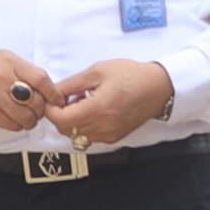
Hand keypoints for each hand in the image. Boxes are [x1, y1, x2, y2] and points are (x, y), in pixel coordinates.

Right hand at [0, 49, 60, 130]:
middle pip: (36, 101)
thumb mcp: (2, 58)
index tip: (57, 99)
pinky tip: (14, 118)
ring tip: (28, 116)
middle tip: (40, 109)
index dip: (53, 93)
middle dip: (42, 109)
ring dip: (31, 120)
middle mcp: (1, 79)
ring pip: (25, 117)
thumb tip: (47, 87)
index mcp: (8, 62)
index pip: (41, 79)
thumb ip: (24, 70)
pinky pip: (11, 125)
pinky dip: (18, 125)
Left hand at [46, 58, 174, 148]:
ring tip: (82, 102)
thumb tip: (53, 92)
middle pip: (65, 130)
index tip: (52, 98)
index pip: (60, 120)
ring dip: (72, 121)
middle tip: (66, 97)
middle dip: (59, 115)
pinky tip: (93, 110)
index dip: (51, 109)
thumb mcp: (98, 71)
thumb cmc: (132, 76)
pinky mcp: (114, 138)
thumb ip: (71, 84)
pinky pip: (89, 136)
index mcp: (96, 109)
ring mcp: (108, 135)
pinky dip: (84, 126)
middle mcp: (101, 127)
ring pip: (76, 135)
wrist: (159, 87)